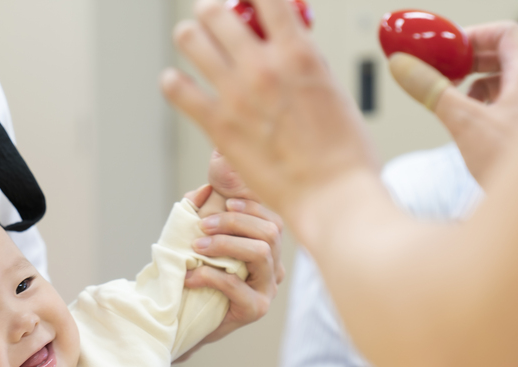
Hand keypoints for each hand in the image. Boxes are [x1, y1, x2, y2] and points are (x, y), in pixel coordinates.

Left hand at [162, 0, 378, 221]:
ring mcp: (236, 95)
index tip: (247, 0)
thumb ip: (304, 62)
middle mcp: (263, 67)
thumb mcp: (333, 90)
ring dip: (192, 36)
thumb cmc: (344, 152)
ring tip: (195, 42)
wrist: (332, 196)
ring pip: (190, 40)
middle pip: (216, 12)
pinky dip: (174, 82)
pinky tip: (178, 83)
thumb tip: (287, 46)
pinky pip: (177, 89)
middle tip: (215, 17)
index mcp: (298, 53)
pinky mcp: (218, 126)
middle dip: (214, 10)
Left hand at [177, 188, 285, 361]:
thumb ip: (202, 212)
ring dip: (225, 244)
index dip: (252, 207)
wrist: (188, 320)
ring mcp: (268, 289)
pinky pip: (236, 285)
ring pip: (261, 253)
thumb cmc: (198, 276)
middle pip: (270, 232)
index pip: (273, 220)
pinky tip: (190, 276)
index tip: (225, 202)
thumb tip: (204, 189)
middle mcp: (274, 268)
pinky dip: (209, 276)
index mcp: (269, 250)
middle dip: (235, 223)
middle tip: (203, 226)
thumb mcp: (200, 240)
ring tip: (197, 248)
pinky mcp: (255, 309)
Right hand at [388, 21, 517, 186]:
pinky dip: (481, 111)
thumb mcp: (465, 123)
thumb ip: (433, 91)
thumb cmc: (517, 166)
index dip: (472, 37)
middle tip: (443, 75)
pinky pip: (503, 110)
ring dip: (473, 89)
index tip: (446, 52)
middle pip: (502, 58)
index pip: (504, 34)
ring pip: (502, 86)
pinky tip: (467, 131)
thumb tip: (404, 66)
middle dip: (467, 64)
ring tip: (454, 105)